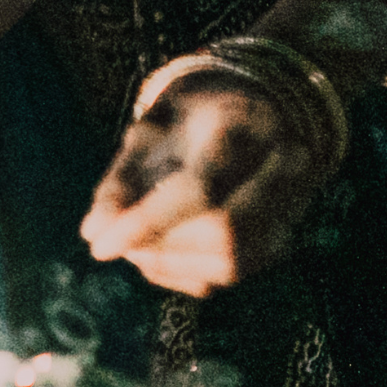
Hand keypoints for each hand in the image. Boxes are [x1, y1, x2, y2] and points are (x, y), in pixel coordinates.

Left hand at [80, 79, 330, 296]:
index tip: (99, 244)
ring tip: (135, 246)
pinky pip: (234, 274)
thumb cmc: (194, 118)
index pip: (200, 189)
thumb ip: (122, 178)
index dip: (146, 223)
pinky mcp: (285, 237)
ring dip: (171, 265)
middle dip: (159, 247)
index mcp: (244, 125)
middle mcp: (283, 167)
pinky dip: (187, 274)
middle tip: (115, 241)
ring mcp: (292, 206)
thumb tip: (94, 231)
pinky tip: (159, 255)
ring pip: (233, 263)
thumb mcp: (150, 130)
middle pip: (223, 233)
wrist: (255, 111)